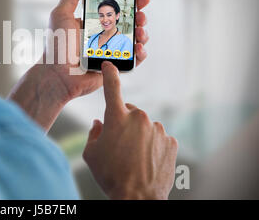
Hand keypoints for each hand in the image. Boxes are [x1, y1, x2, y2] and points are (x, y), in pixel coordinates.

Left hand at [46, 0, 149, 98]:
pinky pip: (133, 60)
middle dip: (140, 17)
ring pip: (134, 40)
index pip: (115, 9)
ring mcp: (110, 51)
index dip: (130, 2)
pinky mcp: (114, 66)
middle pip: (129, 23)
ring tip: (140, 32)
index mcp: (93, 23)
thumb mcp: (61, 15)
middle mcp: (103, 36)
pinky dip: (140, 54)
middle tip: (141, 16)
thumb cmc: (56, 45)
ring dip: (142, 34)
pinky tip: (139, 48)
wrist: (57, 75)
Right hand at [83, 61, 177, 199]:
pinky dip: (152, 145)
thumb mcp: (91, 154)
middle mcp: (139, 118)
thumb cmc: (110, 175)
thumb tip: (99, 124)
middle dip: (123, 122)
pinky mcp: (170, 141)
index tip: (109, 64)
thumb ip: (94, 133)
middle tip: (118, 144)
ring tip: (132, 157)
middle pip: (129, 112)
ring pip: (144, 126)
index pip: (112, 88)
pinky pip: (158, 138)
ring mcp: (157, 129)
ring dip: (138, 135)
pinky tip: (146, 160)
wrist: (137, 198)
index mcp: (117, 118)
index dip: (110, 74)